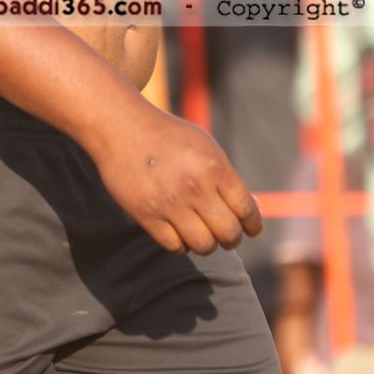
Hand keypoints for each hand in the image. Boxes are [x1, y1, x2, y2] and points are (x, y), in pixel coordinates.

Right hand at [89, 105, 261, 254]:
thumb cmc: (168, 137)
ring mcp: (169, 202)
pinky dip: (181, 244)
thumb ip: (227, 177)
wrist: (121, 127)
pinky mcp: (145, 214)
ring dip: (206, 244)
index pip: (246, 211)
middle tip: (225, 235)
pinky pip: (174, 246)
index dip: (252, 225)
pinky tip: (178, 231)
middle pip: (228, 233)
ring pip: (203, 245)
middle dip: (231, 238)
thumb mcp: (205, 146)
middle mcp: (194, 187)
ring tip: (201, 234)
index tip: (249, 229)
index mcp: (214, 167)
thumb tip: (251, 211)